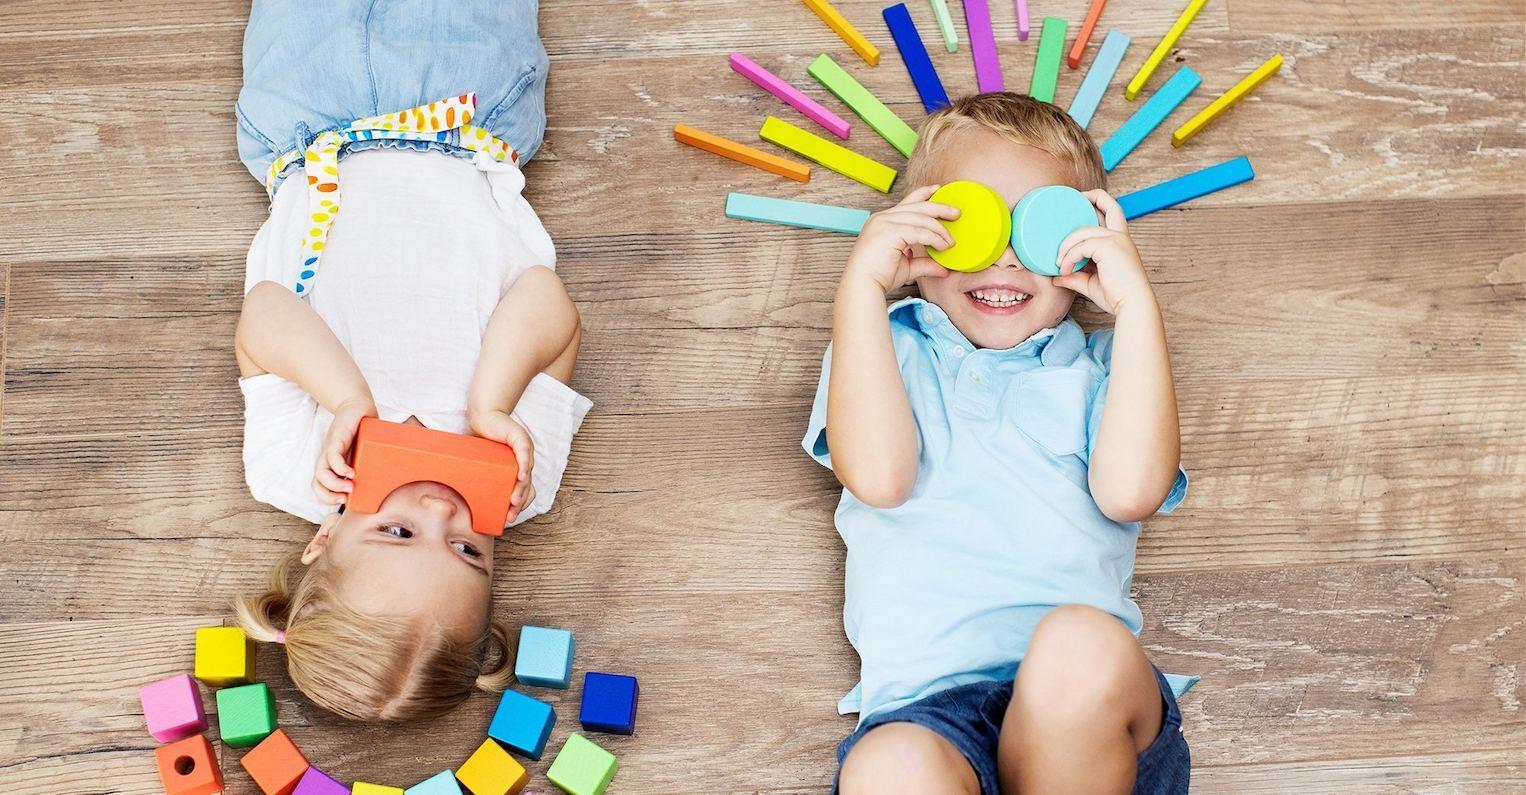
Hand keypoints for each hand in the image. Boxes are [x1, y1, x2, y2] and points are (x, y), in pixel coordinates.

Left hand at [314, 395, 376, 505]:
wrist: (359, 407)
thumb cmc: (365, 431)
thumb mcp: (367, 453)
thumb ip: (372, 465)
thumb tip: (394, 479)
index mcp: (335, 465)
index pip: (321, 486)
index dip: (328, 498)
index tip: (346, 501)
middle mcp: (330, 459)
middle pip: (317, 484)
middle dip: (329, 496)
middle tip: (345, 498)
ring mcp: (331, 450)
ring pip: (321, 474)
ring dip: (334, 485)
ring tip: (351, 486)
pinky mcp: (336, 440)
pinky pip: (332, 458)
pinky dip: (340, 469)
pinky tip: (352, 472)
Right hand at [469, 409, 536, 523]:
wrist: (483, 415)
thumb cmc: (479, 440)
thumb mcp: (477, 463)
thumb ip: (470, 476)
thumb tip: (446, 495)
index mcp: (515, 470)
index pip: (522, 493)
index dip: (517, 506)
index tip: (507, 519)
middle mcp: (523, 463)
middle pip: (526, 487)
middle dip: (519, 503)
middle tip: (510, 516)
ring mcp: (524, 451)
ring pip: (527, 474)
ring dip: (521, 489)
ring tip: (513, 502)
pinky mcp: (520, 439)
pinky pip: (524, 455)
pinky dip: (524, 466)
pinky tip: (521, 477)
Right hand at [843, 185, 958, 293]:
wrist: (864, 285)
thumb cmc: (879, 277)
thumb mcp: (907, 266)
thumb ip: (925, 263)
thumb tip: (944, 269)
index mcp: (882, 221)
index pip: (907, 202)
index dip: (923, 194)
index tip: (937, 190)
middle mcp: (883, 217)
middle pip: (918, 205)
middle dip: (939, 207)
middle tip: (956, 212)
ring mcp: (885, 222)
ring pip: (921, 218)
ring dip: (940, 229)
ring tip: (950, 241)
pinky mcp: (890, 231)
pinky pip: (920, 231)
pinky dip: (934, 238)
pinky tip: (942, 247)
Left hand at [1053, 190, 1157, 315]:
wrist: (1132, 305)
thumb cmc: (1117, 297)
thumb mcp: (1091, 284)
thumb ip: (1075, 277)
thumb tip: (1056, 278)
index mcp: (1120, 241)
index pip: (1113, 212)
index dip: (1099, 202)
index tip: (1080, 202)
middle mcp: (1120, 236)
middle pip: (1108, 203)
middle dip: (1089, 196)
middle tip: (1067, 208)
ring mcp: (1115, 239)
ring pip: (1082, 232)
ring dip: (1066, 247)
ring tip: (1059, 265)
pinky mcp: (1109, 247)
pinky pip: (1080, 247)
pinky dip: (1069, 258)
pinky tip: (1065, 270)